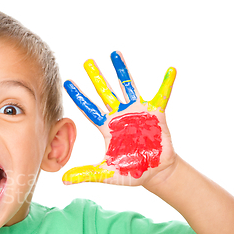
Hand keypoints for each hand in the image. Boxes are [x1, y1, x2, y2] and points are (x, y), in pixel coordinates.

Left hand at [62, 51, 176, 186]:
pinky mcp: (156, 114)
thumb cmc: (130, 171)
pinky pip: (162, 95)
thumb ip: (85, 174)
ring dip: (121, 71)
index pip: (89, 108)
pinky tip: (170, 70)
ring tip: (114, 53)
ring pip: (127, 87)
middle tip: (87, 61)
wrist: (154, 173)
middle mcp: (120, 116)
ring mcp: (138, 112)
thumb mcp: (105, 173)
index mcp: (107, 127)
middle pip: (105, 92)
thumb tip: (62, 180)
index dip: (79, 96)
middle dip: (96, 77)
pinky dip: (166, 84)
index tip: (67, 82)